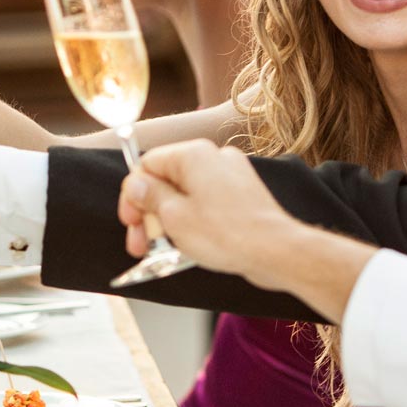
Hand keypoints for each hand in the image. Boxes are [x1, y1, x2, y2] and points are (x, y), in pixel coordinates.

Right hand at [118, 141, 299, 276]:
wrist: (276, 251)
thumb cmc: (228, 234)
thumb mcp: (174, 217)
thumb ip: (150, 197)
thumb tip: (137, 185)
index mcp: (193, 155)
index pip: (148, 165)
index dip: (134, 195)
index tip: (130, 220)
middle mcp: (214, 158)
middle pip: (167, 180)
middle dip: (150, 213)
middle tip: (141, 242)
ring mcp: (231, 175)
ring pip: (187, 194)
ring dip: (170, 220)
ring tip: (166, 248)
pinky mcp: (242, 194)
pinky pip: (207, 203)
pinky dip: (194, 220)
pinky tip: (190, 245)